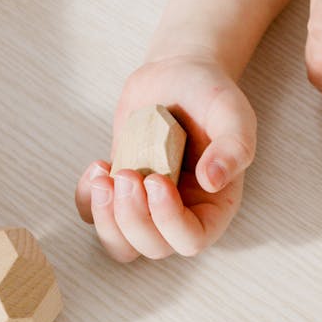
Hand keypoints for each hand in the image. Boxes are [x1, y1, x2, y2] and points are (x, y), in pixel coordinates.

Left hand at [75, 55, 255, 261]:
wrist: (177, 74)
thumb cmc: (210, 96)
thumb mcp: (232, 114)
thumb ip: (234, 147)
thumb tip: (213, 181)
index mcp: (215, 204)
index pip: (193, 239)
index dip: (169, 221)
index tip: (157, 180)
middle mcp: (182, 212)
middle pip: (153, 247)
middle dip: (132, 217)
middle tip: (126, 174)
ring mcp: (147, 205)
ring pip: (122, 244)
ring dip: (107, 219)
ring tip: (104, 177)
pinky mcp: (120, 191)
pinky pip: (94, 216)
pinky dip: (87, 200)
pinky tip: (98, 166)